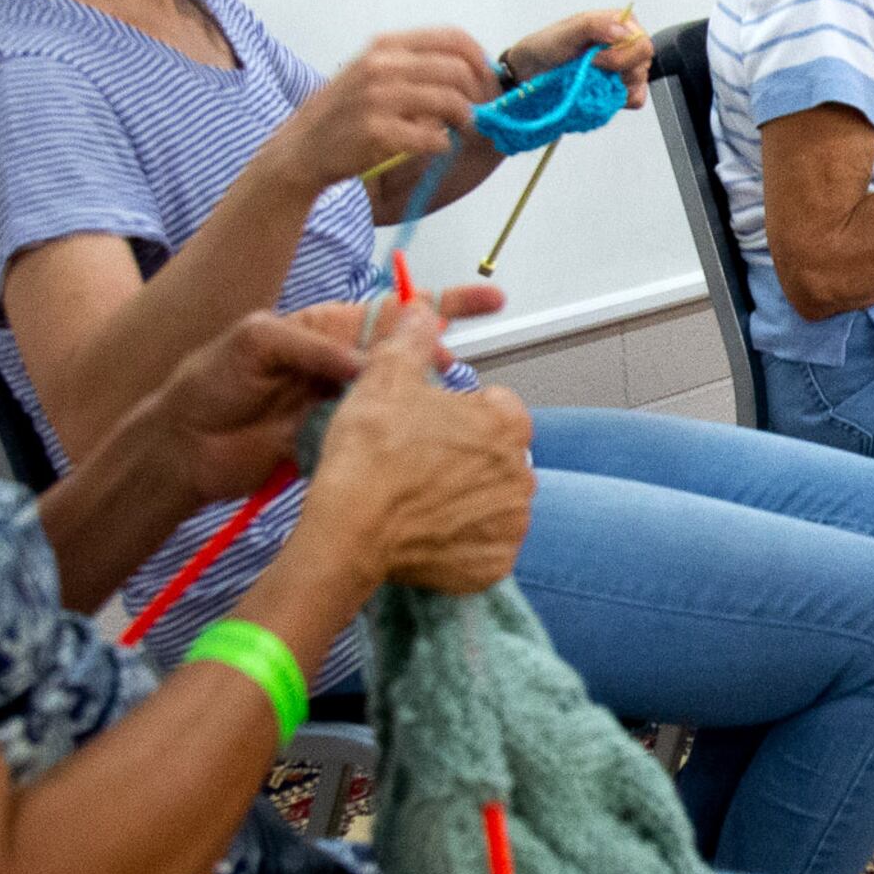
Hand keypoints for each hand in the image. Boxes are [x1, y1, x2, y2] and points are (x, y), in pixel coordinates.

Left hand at [147, 286, 512, 505]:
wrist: (182, 447)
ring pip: (398, 399)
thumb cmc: (209, 382)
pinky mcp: (339, 447)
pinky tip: (424, 445)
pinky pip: (378, 439)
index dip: (438, 305)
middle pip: (406, 355)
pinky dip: (402, 441)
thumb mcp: (254, 341)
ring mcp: (342, 408)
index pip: (390, 311)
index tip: (489, 301)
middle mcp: (341, 366)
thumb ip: (312, 346)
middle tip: (470, 368)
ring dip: (427, 402)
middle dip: (445, 354)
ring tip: (455, 409)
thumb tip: (367, 368)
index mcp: (326, 330)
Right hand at [270, 30, 497, 192]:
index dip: (481, 60)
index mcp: (386, 46)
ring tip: (460, 130)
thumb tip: (472, 71)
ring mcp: (378, 97)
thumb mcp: (374, 72)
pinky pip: (433, 137)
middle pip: (457, 70)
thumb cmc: (346, 112)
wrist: (303, 147)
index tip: (487, 81)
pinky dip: (444, 144)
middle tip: (478, 113)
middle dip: (478, 95)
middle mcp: (382, 65)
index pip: (452, 37)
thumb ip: (415, 66)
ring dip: (466, 120)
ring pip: (451, 102)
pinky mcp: (377, 131)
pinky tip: (437, 147)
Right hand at [310, 295, 536, 594]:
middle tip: (415, 464)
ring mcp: (513, 522)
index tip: (423, 426)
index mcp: (508, 422)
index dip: (456, 412)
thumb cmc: (370, 450)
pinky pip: (484, 545)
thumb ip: (413, 339)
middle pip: (495, 455)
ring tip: (417, 499)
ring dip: (465, 498)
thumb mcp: (385, 377)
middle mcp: (523, 472)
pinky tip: (427, 532)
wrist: (350, 529)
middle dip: (464, 456)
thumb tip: (423, 311)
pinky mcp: (496, 562)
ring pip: (492, 500)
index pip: (493, 406)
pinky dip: (462, 541)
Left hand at [510, 8, 650, 107]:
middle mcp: (627, 44)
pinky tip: (600, 92)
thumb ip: (594, 25)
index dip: (620, 55)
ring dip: (614, 85)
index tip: (594, 58)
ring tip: (590, 78)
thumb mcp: (566, 31)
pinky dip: (619, 100)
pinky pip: (635, 99)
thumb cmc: (547, 46)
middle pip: (642, 64)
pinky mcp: (622, 89)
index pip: (641, 42)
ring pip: (639, 83)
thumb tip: (622, 31)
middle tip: (590, 68)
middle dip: (616, 70)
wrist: (533, 71)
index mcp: (621, 23)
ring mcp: (626, 68)